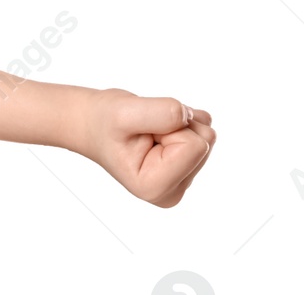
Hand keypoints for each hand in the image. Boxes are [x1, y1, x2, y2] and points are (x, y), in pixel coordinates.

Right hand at [80, 90, 215, 207]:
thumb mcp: (124, 112)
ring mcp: (184, 176)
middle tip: (146, 131)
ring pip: (206, 131)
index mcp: (155, 188)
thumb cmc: (105, 122)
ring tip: (150, 130)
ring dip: (180, 121)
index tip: (144, 134)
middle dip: (178, 124)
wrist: (97, 123)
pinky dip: (184, 119)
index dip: (171, 128)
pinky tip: (159, 129)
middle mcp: (174, 189)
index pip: (196, 146)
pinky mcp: (191, 161)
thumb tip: (189, 116)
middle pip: (206, 139)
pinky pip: (205, 125)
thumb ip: (162, 113)